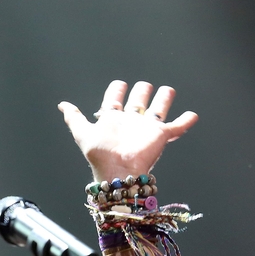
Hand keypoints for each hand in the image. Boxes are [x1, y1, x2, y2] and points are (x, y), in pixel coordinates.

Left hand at [58, 80, 197, 180]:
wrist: (119, 171)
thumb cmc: (101, 155)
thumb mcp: (83, 133)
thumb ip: (74, 118)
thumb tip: (61, 104)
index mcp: (113, 119)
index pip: (115, 99)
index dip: (116, 90)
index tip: (119, 84)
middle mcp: (131, 121)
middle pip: (139, 100)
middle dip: (142, 91)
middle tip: (143, 86)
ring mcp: (147, 128)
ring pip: (159, 108)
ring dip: (164, 98)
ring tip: (167, 91)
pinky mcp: (161, 136)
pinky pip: (177, 127)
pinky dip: (186, 121)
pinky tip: (192, 115)